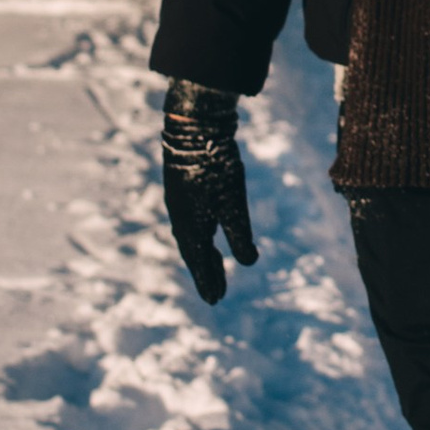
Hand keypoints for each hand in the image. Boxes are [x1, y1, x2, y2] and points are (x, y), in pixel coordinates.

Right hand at [163, 80, 257, 306]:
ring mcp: (179, 202)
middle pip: (194, 253)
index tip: (215, 301)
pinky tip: (207, 231)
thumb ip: (240, 235)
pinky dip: (200, 236)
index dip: (208, 282)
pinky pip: (191, 222)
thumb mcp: (233, 204)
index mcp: (190, 226)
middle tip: (217, 293)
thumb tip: (249, 262)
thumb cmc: (214, 167)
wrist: (194, 127)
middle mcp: (180, 218)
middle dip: (207, 272)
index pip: (199, 263)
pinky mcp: (182, 187)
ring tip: (214, 266)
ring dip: (203, 254)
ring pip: (192, 237)